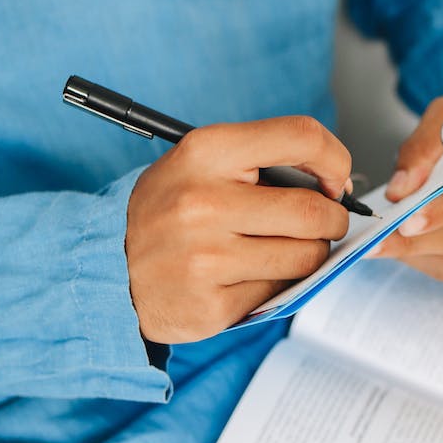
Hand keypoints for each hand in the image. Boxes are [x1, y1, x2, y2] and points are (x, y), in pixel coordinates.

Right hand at [125, 117, 351, 342]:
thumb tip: (333, 185)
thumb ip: (261, 162)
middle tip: (325, 223)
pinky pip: (278, 293)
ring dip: (310, 256)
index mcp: (206, 152)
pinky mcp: (211, 305)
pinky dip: (277, 285)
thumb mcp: (199, 164)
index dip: (334, 158)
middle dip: (332, 220)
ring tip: (284, 249)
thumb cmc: (167, 211)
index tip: (335, 179)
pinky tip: (250, 275)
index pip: (301, 137)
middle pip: (312, 211)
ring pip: (305, 257)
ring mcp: (206, 259)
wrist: (107, 267)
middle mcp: (204, 203)